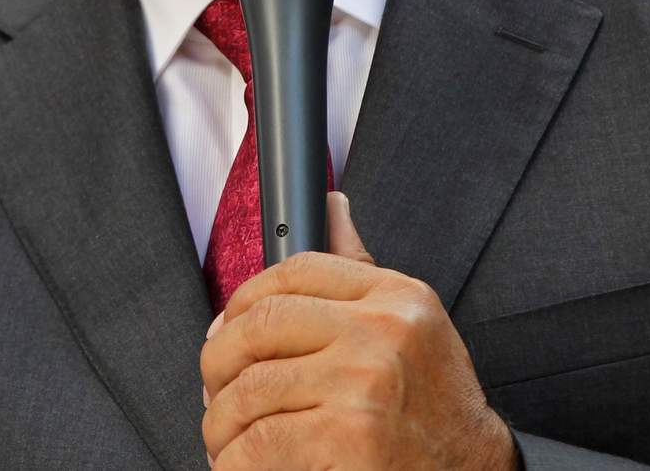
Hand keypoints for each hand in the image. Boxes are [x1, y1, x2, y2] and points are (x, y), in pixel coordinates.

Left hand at [200, 192, 516, 470]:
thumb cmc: (434, 410)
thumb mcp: (410, 326)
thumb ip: (358, 272)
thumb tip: (331, 205)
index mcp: (396, 296)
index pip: (296, 270)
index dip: (244, 299)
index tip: (226, 331)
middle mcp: (382, 331)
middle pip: (261, 325)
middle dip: (218, 363)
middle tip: (216, 391)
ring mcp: (365, 383)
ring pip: (250, 389)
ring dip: (222, 422)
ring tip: (227, 440)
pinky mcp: (348, 439)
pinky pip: (258, 444)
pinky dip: (235, 462)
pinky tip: (241, 466)